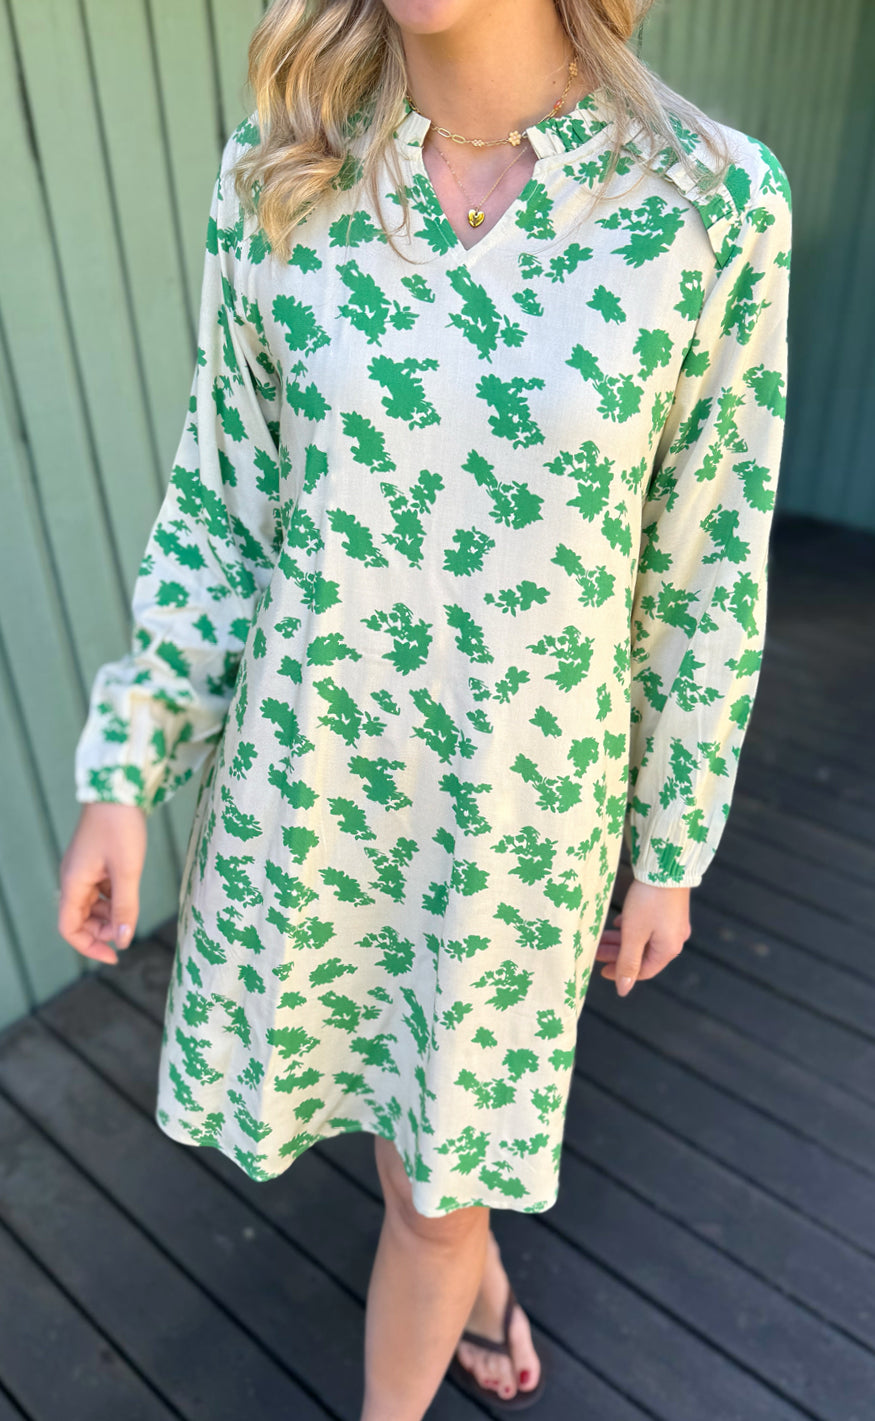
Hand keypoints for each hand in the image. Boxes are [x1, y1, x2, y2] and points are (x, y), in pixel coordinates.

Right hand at [57, 803, 146, 964]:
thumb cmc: (120, 827)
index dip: (89, 946)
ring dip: (110, 915)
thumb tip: (124, 940)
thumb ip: (125, 907)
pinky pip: (100, 890)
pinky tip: (130, 896)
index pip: (69, 928)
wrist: (118, 789)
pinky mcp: (96, 861)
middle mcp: (73, 879)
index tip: (115, 956)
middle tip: (129, 930)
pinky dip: (114, 899)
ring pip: (92, 905)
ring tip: (132, 914)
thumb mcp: (127, 871)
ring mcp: (84, 870)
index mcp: (73, 883)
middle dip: (103, 930)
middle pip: (81, 919)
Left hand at [596, 878, 691, 996]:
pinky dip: (631, 927)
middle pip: (642, 955)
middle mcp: (674, 940)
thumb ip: (627, 962)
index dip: (621, 973)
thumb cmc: (648, 902)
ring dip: (622, 940)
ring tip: (601, 937)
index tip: (601, 970)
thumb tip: (623, 990)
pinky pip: (649, 925)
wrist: (666, 867)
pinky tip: (618, 922)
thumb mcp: (634, 934)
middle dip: (618, 954)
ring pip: (644, 939)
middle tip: (596, 952)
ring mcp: (673, 924)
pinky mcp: (669, 910)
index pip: (643, 971)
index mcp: (668, 950)